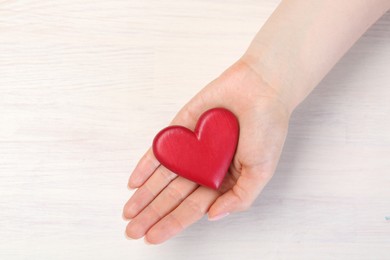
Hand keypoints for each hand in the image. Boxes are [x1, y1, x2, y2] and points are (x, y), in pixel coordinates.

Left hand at [123, 58, 290, 243]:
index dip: (173, 223)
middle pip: (173, 196)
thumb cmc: (267, 129)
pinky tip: (134, 182)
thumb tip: (212, 216)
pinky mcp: (181, 130)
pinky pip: (161, 150)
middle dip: (153, 214)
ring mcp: (191, 149)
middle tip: (133, 230)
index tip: (154, 237)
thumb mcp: (262, 172)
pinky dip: (146, 166)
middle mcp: (204, 167)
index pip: (193, 207)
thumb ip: (239, 198)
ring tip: (129, 212)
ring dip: (145, 194)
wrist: (261, 89)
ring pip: (163, 176)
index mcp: (224, 181)